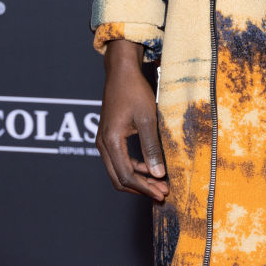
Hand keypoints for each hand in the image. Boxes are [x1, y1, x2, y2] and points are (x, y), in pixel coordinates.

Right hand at [96, 39, 168, 200]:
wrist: (121, 71)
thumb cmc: (134, 90)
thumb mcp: (147, 118)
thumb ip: (151, 147)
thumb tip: (158, 174)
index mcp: (111, 141)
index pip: (126, 175)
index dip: (145, 188)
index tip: (162, 193)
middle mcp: (103, 144)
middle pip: (119, 178)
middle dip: (141, 188)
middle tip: (161, 193)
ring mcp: (104, 140)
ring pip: (118, 171)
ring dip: (138, 179)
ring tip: (159, 183)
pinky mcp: (109, 136)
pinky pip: (119, 160)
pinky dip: (134, 167)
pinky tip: (150, 168)